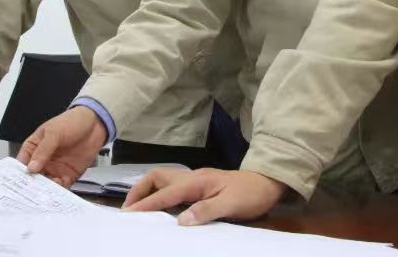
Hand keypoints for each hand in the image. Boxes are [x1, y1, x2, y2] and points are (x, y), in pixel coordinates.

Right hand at [17, 107, 107, 186]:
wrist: (95, 123)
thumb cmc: (72, 122)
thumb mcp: (54, 132)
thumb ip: (43, 150)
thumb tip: (31, 167)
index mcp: (34, 148)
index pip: (22, 163)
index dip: (18, 174)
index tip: (16, 185)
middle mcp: (43, 161)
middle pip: (33, 178)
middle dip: (31, 186)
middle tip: (30, 195)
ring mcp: (55, 169)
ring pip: (46, 184)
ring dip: (44, 191)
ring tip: (44, 196)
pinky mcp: (68, 174)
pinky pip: (61, 186)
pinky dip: (59, 192)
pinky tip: (58, 194)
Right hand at [123, 168, 286, 224]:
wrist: (269, 183)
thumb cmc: (251, 194)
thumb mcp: (232, 204)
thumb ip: (206, 210)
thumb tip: (180, 220)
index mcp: (198, 181)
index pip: (166, 192)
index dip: (146, 203)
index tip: (128, 214)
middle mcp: (194, 177)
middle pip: (158, 176)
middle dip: (139, 190)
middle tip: (128, 210)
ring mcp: (197, 180)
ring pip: (165, 181)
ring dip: (149, 192)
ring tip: (139, 211)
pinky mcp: (201, 186)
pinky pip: (174, 188)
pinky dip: (161, 196)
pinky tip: (161, 211)